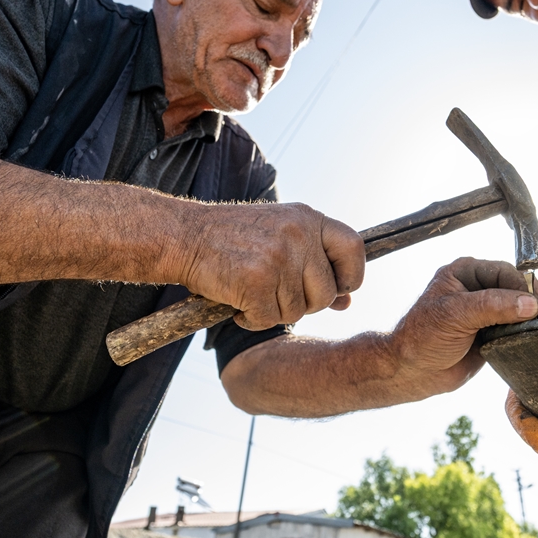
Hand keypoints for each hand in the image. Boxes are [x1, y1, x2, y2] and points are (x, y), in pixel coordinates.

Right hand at [177, 201, 364, 329]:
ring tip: (252, 291)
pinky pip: (269, 320)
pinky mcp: (256, 281)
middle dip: (305, 304)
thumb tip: (346, 302)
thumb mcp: (281, 236)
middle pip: (325, 292)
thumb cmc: (233, 239)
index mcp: (308, 218)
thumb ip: (316, 264)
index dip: (351, 276)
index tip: (338, 288)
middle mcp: (298, 234)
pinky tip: (238, 302)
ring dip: (274, 311)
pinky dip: (252, 320)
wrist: (184, 236)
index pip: (354, 248)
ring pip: (297, 311)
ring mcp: (278, 258)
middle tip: (277, 293)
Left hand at [387, 258, 537, 398]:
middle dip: (529, 303)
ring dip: (528, 320)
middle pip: (516, 289)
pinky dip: (523, 334)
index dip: (523, 287)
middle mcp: (477, 288)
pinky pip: (515, 329)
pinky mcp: (492, 332)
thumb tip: (528, 304)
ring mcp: (486, 311)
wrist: (413, 371)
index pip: (506, 272)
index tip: (536, 306)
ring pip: (519, 309)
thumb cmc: (422, 337)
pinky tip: (525, 341)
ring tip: (534, 331)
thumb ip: (492, 306)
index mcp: (466, 272)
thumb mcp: (456, 315)